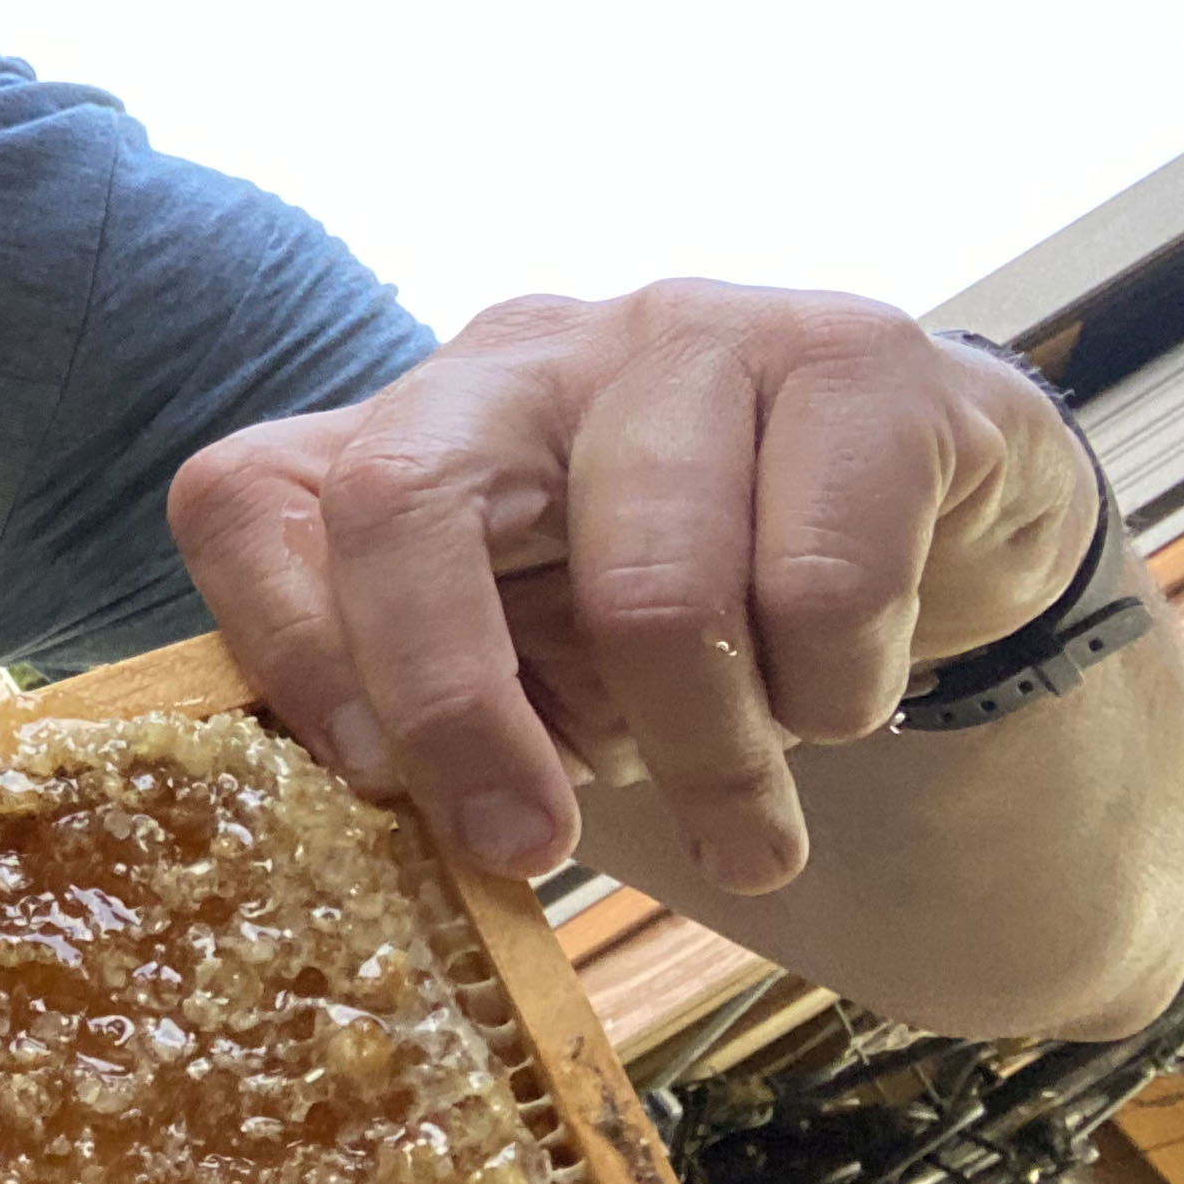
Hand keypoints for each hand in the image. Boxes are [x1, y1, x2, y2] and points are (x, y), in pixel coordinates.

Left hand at [167, 287, 1100, 893]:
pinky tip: (840, 697)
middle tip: (529, 849)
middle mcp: (529, 354)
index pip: (249, 497)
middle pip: (400, 496)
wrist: (934, 527)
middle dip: (452, 706)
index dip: (283, 647)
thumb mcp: (538, 670)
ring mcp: (692, 333)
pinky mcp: (860, 357)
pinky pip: (822, 585)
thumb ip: (439, 717)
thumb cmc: (692, 620)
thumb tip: (381, 813)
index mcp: (414, 425)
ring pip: (648, 588)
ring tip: (748, 822)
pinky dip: (835, 697)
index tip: (371, 790)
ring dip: (708, 755)